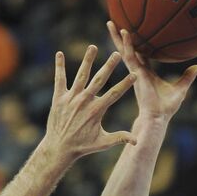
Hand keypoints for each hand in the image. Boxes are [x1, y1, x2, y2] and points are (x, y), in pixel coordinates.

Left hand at [45, 46, 135, 160]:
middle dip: (109, 66)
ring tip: (93, 47)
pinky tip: (59, 54)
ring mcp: (71, 98)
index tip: (134, 74)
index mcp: (97, 111)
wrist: (59, 148)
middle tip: (116, 53)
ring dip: (87, 60)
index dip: (125, 84)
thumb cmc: (83, 146)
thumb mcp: (103, 143)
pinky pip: (60, 79)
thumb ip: (120, 138)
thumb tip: (137, 141)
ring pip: (81, 75)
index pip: (114, 94)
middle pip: (99, 80)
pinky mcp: (59, 98)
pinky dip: (60, 67)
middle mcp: (84, 101)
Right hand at [107, 21, 196, 120]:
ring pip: (124, 51)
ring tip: (110, 22)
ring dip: (117, 37)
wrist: (158, 117)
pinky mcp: (135, 73)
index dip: (136, 45)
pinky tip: (124, 32)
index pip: (140, 55)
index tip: (133, 33)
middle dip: (120, 38)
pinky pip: (130, 56)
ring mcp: (135, 72)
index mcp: (147, 73)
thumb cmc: (167, 107)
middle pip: (128, 50)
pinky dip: (126, 44)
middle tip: (114, 24)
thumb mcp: (181, 88)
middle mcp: (138, 71)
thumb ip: (187, 77)